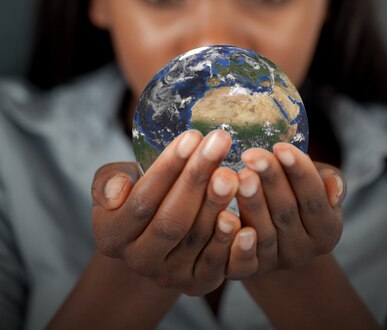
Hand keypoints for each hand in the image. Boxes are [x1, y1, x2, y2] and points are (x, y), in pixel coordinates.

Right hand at [92, 130, 245, 295]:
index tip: (192, 136)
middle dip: (197, 179)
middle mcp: (139, 260)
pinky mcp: (198, 284)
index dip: (168, 169)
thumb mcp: (115, 180)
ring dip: (216, 204)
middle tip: (219, 143)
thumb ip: (108, 182)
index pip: (142, 201)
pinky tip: (244, 220)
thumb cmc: (137, 190)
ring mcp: (169, 276)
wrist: (156, 227)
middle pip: (171, 221)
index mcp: (112, 235)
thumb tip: (117, 190)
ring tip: (232, 173)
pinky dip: (230, 244)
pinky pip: (216, 266)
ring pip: (195, 240)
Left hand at [225, 143, 344, 278]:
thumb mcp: (317, 183)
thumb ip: (329, 181)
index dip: (299, 172)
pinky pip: (243, 262)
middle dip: (269, 180)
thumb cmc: (294, 192)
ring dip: (251, 203)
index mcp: (326, 230)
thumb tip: (332, 184)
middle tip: (251, 155)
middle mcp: (303, 251)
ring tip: (237, 176)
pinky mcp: (249, 271)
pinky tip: (224, 217)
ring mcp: (275, 262)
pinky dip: (235, 243)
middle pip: (287, 212)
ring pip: (263, 233)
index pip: (314, 199)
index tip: (281, 146)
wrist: (271, 229)